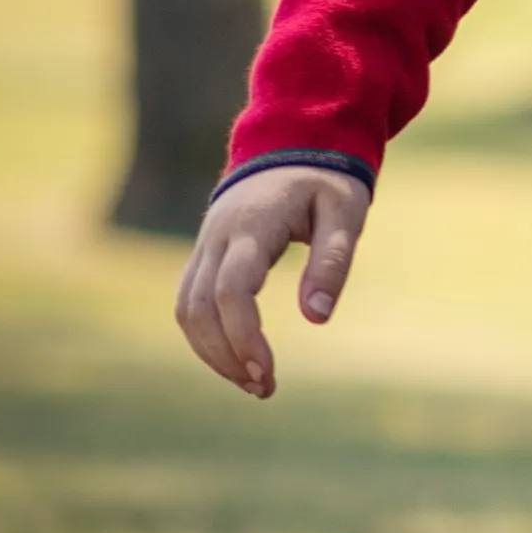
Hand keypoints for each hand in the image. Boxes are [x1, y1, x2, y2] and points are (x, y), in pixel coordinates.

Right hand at [175, 162, 370, 398]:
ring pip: (186, 309)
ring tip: (254, 382)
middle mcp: (217, 237)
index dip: (243, 336)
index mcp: (252, 225)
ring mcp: (204, 245)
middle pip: (198, 308)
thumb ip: (332, 261)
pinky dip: (206, 335)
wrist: (289, 144)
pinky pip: (190, 302)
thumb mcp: (345, 212)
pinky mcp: (203, 255)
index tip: (267, 371)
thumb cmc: (325, 180)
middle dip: (224, 355)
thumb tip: (315, 318)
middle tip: (264, 387)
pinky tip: (236, 358)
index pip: (231, 291)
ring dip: (211, 352)